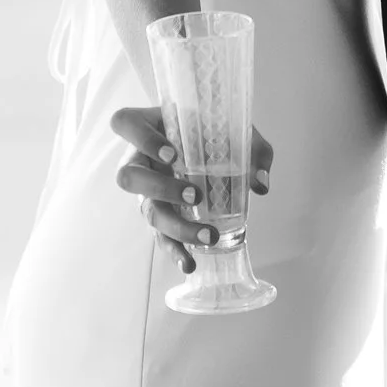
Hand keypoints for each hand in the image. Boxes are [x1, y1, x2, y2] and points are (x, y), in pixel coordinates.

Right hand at [109, 106, 272, 273]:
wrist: (213, 140)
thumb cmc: (214, 126)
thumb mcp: (236, 128)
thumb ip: (254, 149)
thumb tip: (260, 185)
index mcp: (148, 124)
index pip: (125, 124)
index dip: (142, 140)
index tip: (171, 154)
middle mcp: (139, 158)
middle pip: (128, 176)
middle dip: (160, 189)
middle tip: (195, 195)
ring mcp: (146, 189)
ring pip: (147, 210)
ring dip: (176, 226)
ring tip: (207, 236)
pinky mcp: (159, 212)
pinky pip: (159, 234)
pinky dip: (175, 250)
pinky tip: (190, 263)